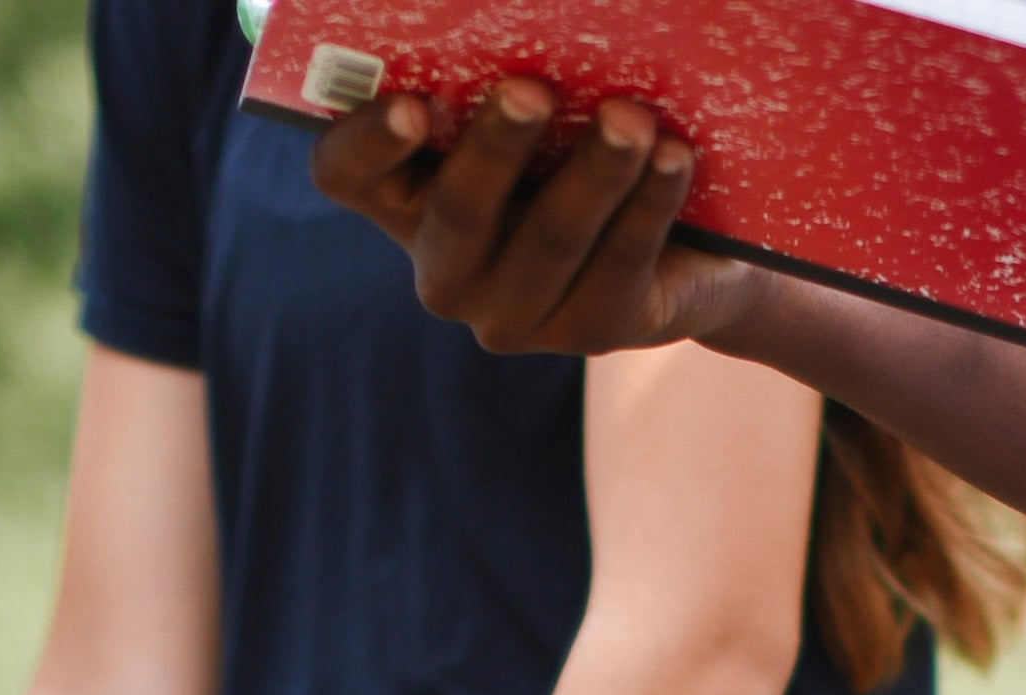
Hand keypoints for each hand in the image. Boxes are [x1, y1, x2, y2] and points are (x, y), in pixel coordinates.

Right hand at [310, 80, 753, 354]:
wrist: (678, 239)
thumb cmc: (574, 139)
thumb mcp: (528, 98)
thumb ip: (495, 62)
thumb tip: (522, 1)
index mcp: (405, 197)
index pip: (347, 175)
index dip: (367, 142)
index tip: (411, 105)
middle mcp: (447, 270)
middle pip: (458, 212)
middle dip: (498, 148)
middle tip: (532, 89)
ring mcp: (515, 313)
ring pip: (550, 240)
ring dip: (595, 171)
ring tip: (631, 116)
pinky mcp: (591, 330)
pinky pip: (620, 263)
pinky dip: (649, 202)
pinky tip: (674, 155)